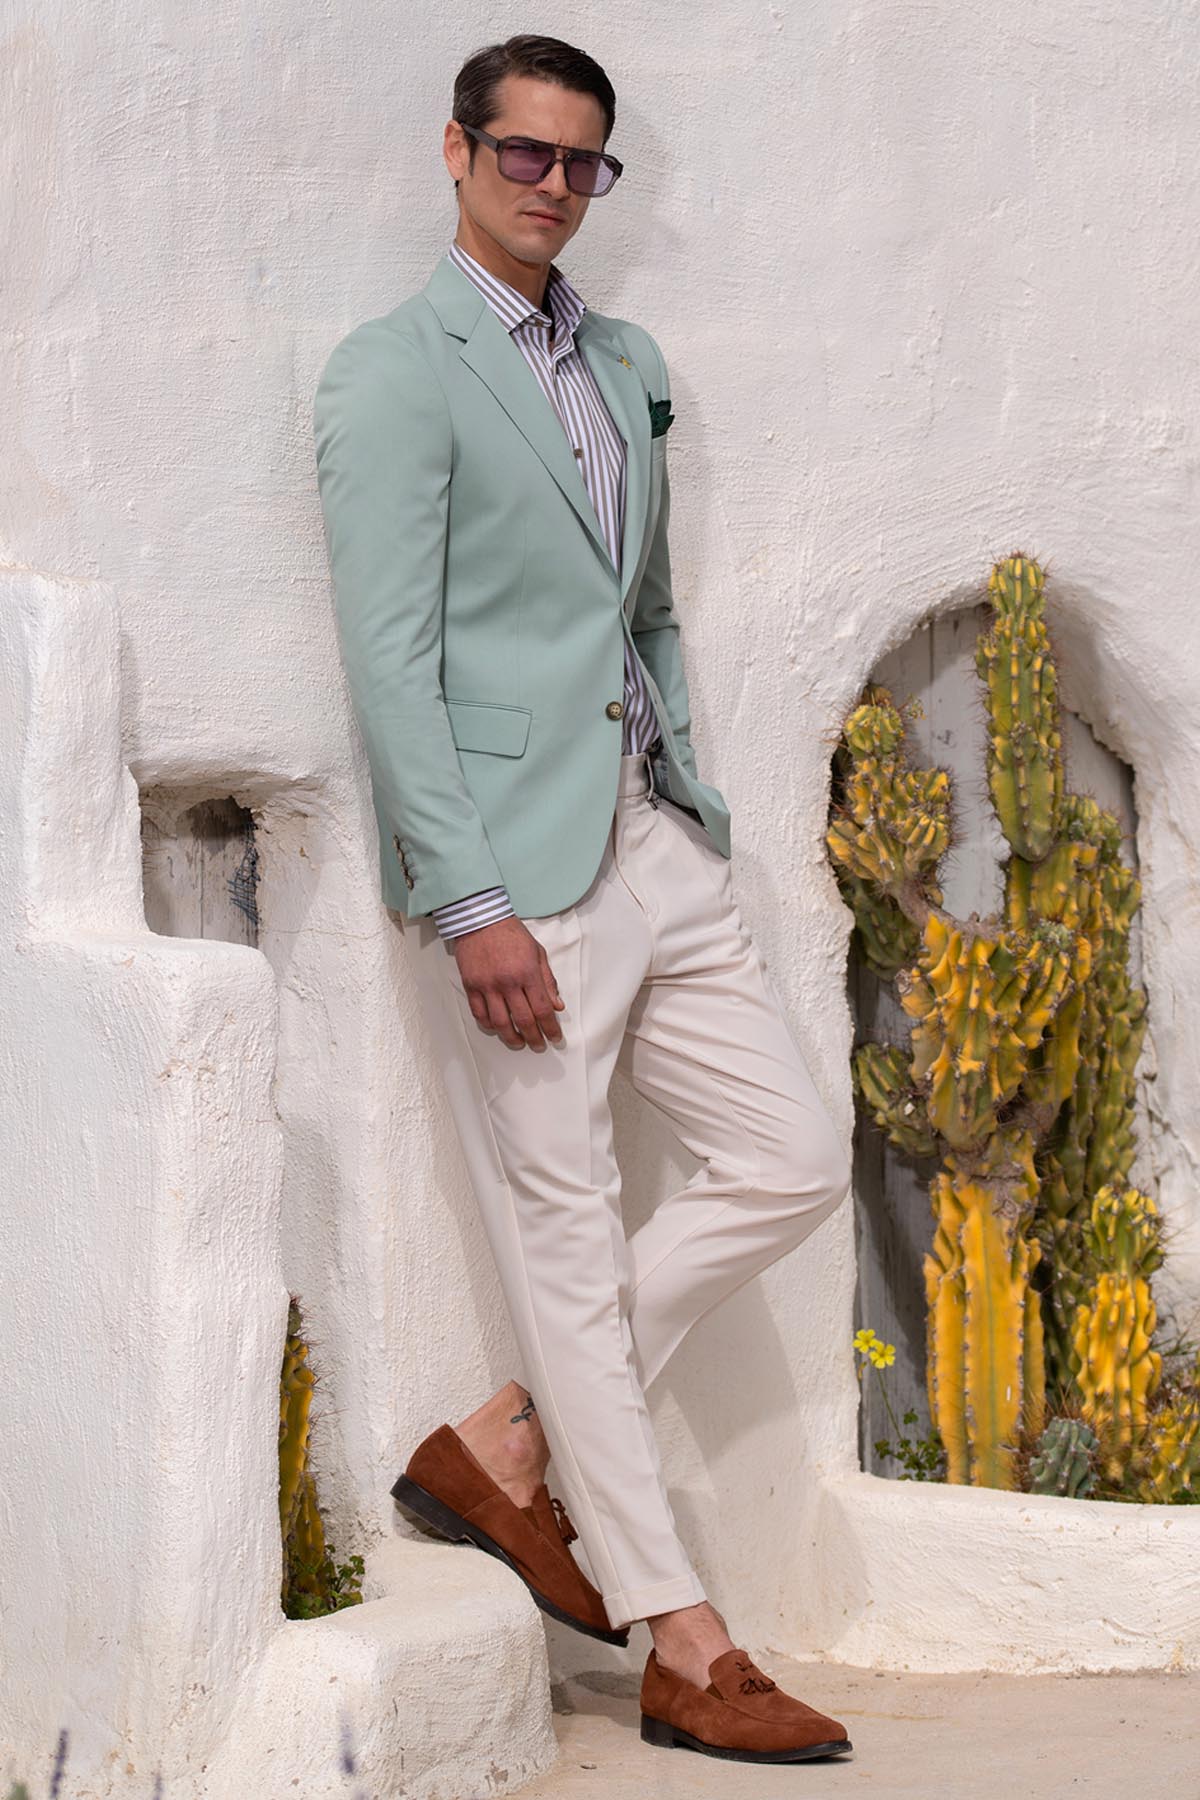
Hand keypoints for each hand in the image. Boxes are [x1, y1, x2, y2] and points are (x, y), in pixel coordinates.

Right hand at [453, 916, 565, 1050]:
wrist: (480, 919)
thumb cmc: (512, 934)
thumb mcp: (538, 952)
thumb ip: (548, 980)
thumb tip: (557, 1006)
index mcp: (527, 973)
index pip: (543, 1009)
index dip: (550, 1028)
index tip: (555, 1038)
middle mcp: (508, 982)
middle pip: (523, 1020)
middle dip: (534, 1038)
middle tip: (538, 1045)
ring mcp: (487, 985)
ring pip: (500, 1022)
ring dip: (511, 1037)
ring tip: (518, 1042)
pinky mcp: (471, 986)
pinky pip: (479, 1014)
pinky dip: (489, 1025)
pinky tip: (497, 1028)